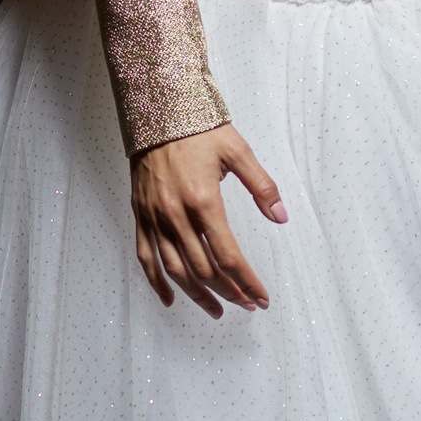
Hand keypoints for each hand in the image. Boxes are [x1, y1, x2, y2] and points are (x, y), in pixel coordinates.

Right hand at [132, 123, 287, 317]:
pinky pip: (145, 257)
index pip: (228, 256)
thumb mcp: (238, 151)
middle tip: (246, 304)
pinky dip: (156, 283)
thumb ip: (262, 186)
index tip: (261, 297)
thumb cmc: (198, 128)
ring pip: (175, 271)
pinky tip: (170, 300)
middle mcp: (176, 214)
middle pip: (204, 270)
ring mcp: (154, 217)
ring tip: (217, 310)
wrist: (156, 110)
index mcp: (203, 200)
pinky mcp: (140, 215)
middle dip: (229, 292)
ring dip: (198, 296)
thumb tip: (280, 216)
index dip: (247, 282)